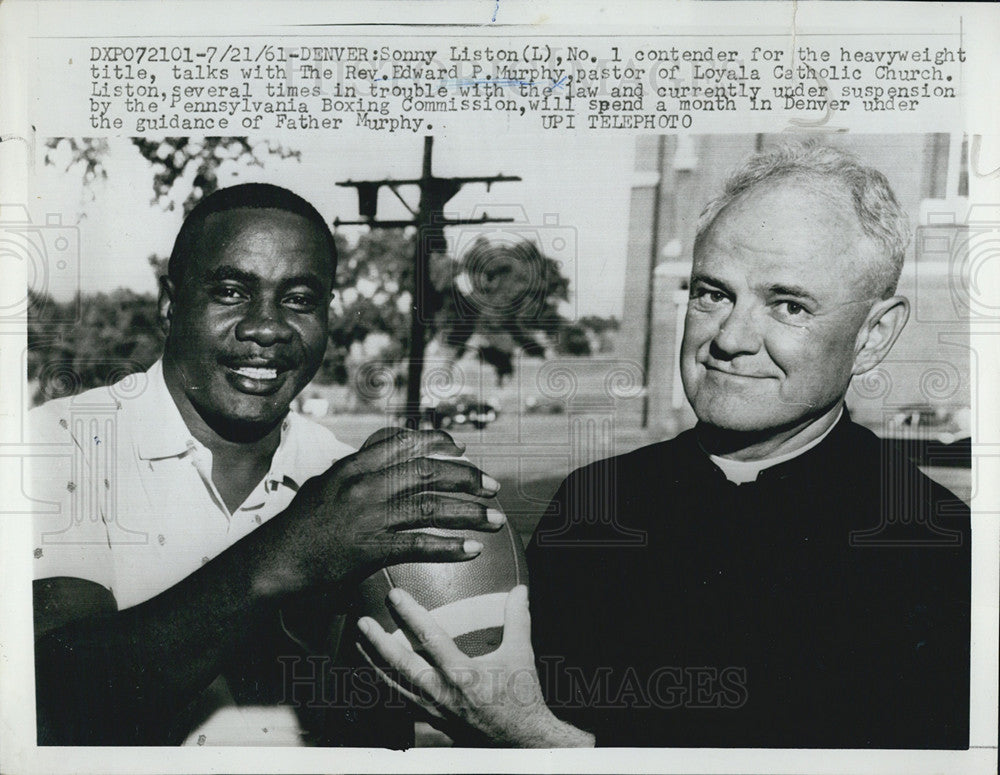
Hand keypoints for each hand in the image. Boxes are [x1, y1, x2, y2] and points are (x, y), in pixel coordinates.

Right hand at [255, 428, 504, 596]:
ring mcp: (366, 516)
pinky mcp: (368, 549)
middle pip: (428, 472)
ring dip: (469, 513)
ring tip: (495, 520)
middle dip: (467, 477)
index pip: (405, 444)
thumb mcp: (325, 486)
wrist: (271, 562)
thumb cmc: (298, 527)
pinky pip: (419, 545)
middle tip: (493, 487)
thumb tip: (381, 459)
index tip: (463, 449)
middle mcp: (363, 484)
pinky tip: (471, 551)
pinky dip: (449, 548)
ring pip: (431, 507)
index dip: (440, 444)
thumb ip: (355, 471)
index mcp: (354, 466)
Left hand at [357, 586, 594, 747]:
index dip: (410, 614)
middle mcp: (443, 693)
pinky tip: (375, 674)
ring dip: (374, 664)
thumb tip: (520, 589)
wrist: (523, 741)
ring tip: (359, 644)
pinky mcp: (433, 720)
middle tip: (362, 622)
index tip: (395, 596)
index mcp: (464, 674)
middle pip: (401, 665)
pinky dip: (386, 687)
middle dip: (378, 642)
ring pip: (395, 686)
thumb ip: (518, 619)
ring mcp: (434, 710)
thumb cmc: (522, 697)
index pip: (430, 638)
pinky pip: (402, 701)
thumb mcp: (521, 654)